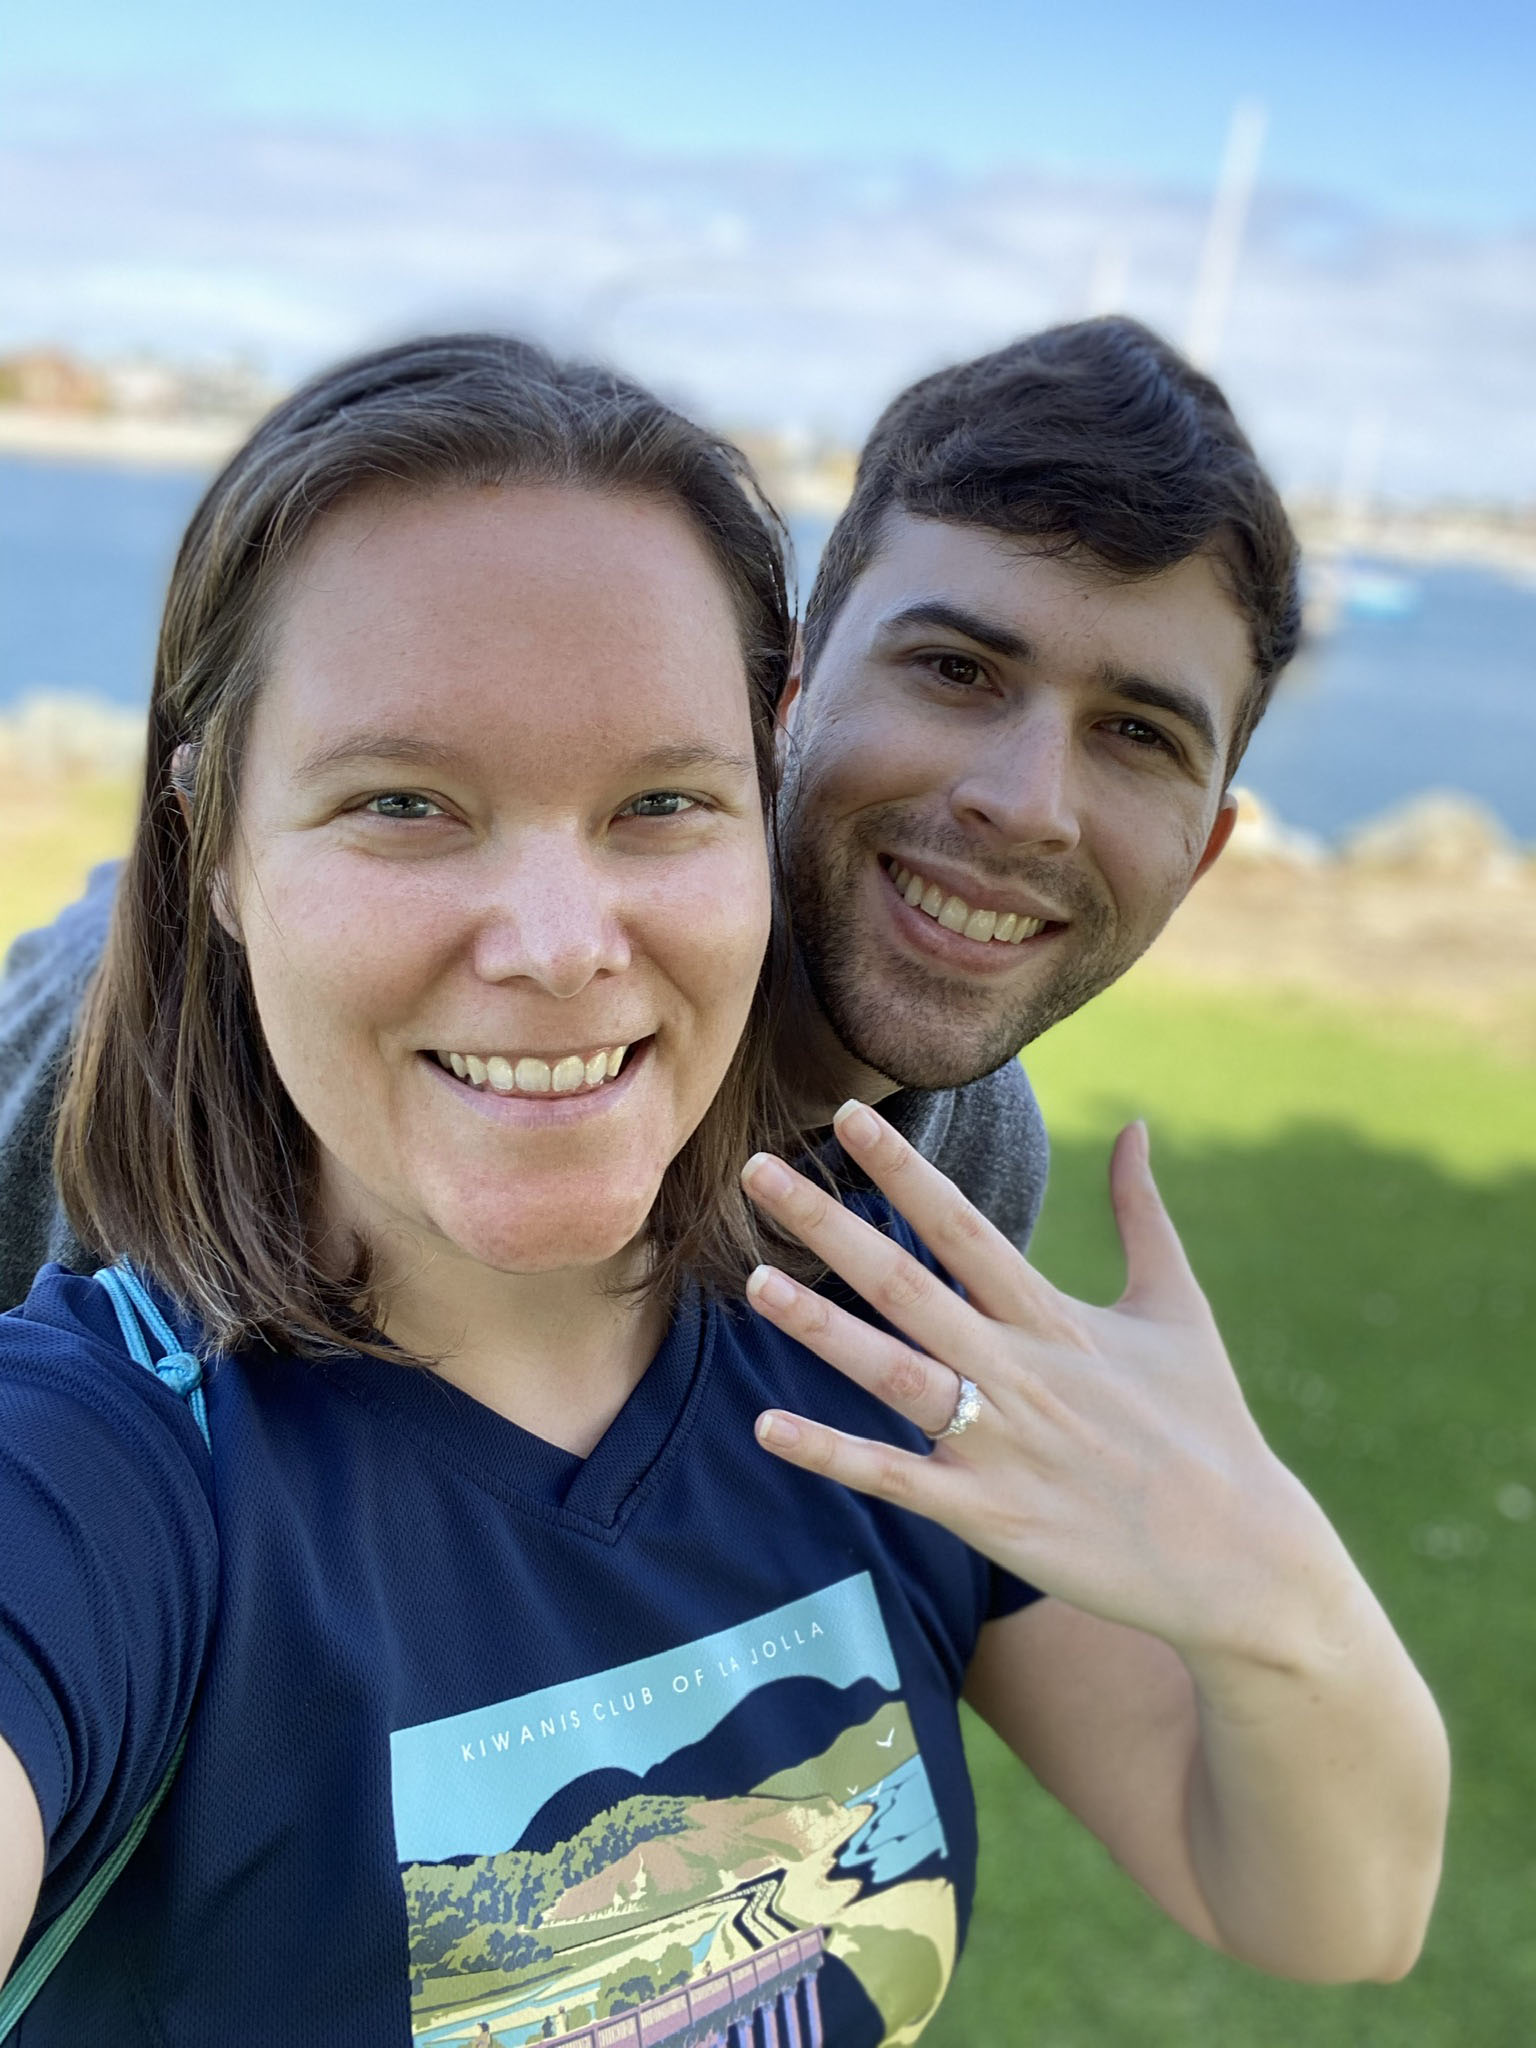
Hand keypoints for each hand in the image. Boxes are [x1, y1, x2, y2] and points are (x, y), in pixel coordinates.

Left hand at [740, 1101, 1333, 1665]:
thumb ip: (1142, 1212)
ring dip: (820, 1329)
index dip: (902, 1169)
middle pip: (907, 1285)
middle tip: (758, 1174)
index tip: (846, 1116)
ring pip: (893, 1374)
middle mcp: (1020, 1371)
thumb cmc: (1209, 1425)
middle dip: (829, 1227)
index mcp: (1057, 1318)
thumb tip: (1136, 1125)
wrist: (1244, 1558)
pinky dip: (833, 1454)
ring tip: (754, 1283)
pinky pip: (896, 1479)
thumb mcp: (1179, 1305)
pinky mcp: (991, 1518)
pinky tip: (768, 1427)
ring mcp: (1002, 1446)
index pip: (963, 1226)